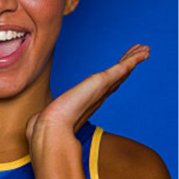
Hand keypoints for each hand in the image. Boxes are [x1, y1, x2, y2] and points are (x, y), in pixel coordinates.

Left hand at [26, 45, 149, 144]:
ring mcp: (102, 90)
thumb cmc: (48, 127)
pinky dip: (133, 60)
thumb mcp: (49, 117)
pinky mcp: (102, 82)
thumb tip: (33, 125)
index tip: (123, 68)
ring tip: (145, 49)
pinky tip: (141, 53)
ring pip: (123, 71)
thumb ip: (47, 117)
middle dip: (129, 64)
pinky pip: (122, 68)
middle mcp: (99, 96)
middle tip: (140, 54)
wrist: (51, 129)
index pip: (106, 85)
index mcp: (88, 102)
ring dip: (134, 59)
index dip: (116, 76)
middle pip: (119, 77)